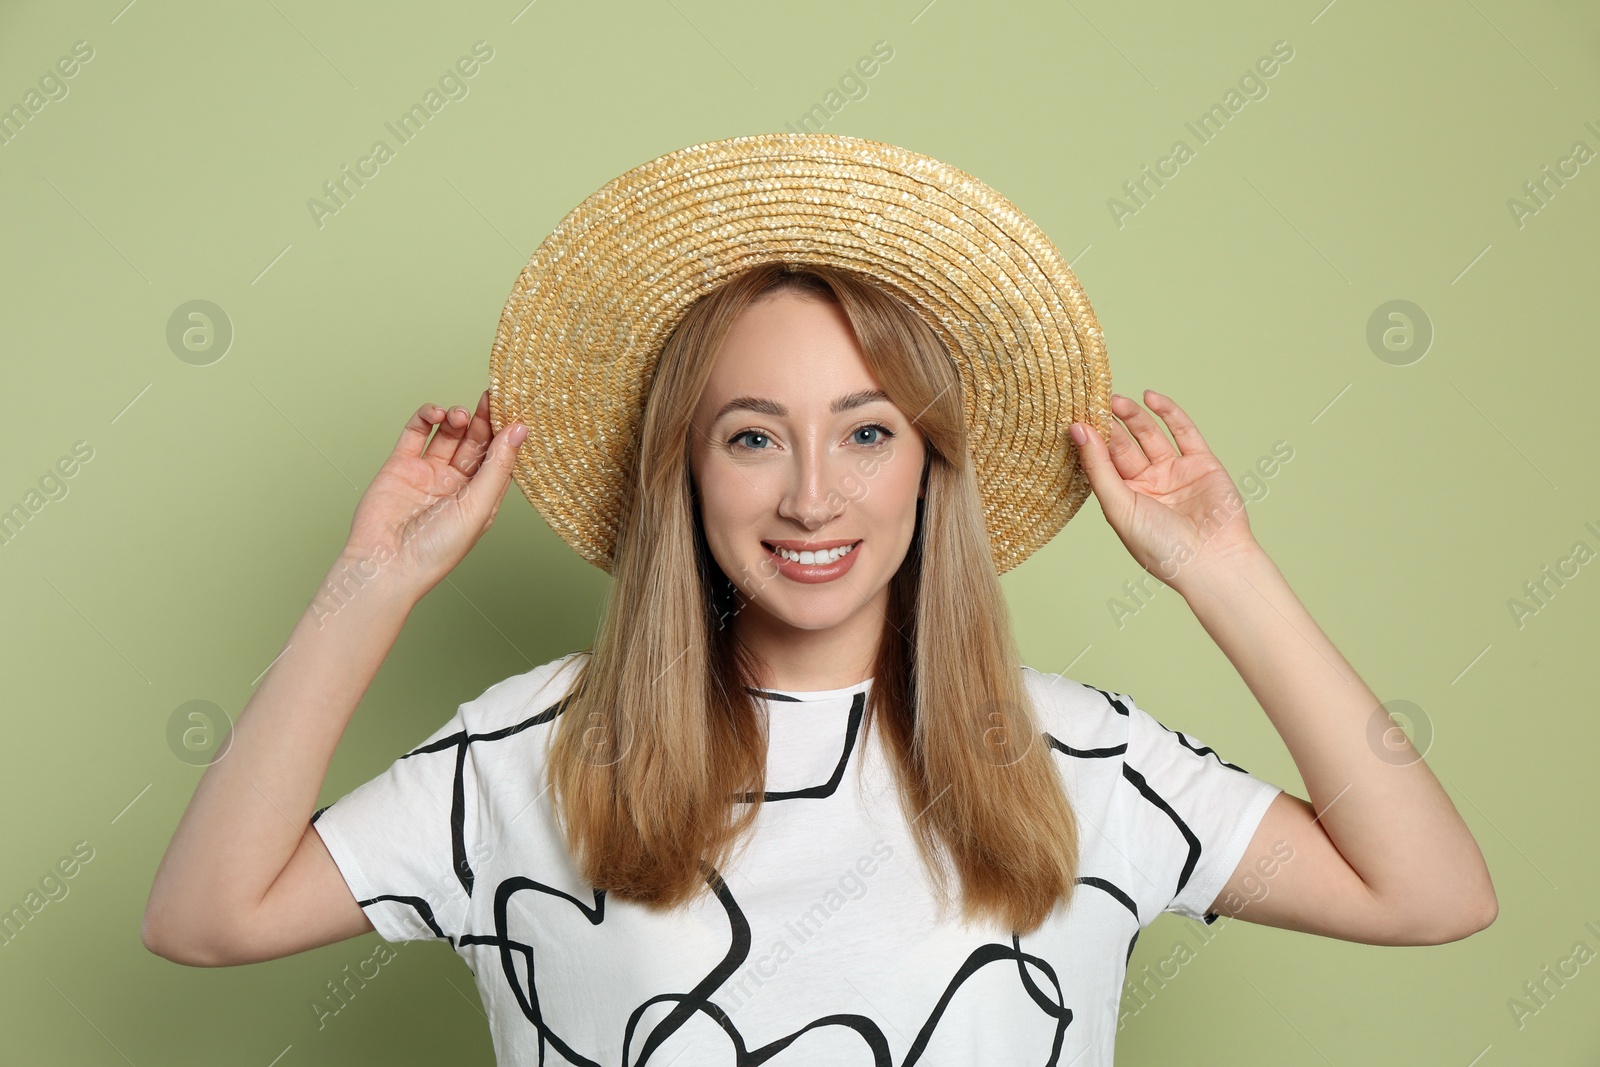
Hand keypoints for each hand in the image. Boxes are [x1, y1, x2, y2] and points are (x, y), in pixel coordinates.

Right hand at [342, 389, 527, 598]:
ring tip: (459, 415)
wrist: (385, 564)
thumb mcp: (478, 506)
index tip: (514, 406)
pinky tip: (436, 413)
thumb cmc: (436, 549)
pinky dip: (426, 417)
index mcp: (481, 497)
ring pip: (448, 434)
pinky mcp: (401, 465)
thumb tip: (520, 429)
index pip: (499, 457)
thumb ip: (499, 465)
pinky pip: (416, 433)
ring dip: (457, 417)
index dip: (506, 432)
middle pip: (476, 442)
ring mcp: (428, 474)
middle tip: (490, 397)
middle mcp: (457, 484)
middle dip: (484, 419)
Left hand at [1069, 390, 1259, 596]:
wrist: (1212, 560)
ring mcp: (1175, 473)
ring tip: (1115, 399)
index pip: (1103, 463)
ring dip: (1133, 416)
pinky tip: (1149, 397)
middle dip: (1110, 425)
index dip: (1090, 442)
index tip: (1075, 418)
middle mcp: (1149, 485)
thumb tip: (1078, 430)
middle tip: (1094, 402)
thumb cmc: (1161, 545)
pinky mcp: (1202, 463)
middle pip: (1124, 446)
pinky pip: (1183, 431)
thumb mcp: (1119, 506)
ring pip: (1150, 435)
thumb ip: (1098, 467)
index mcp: (1125, 499)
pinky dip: (1168, 412)